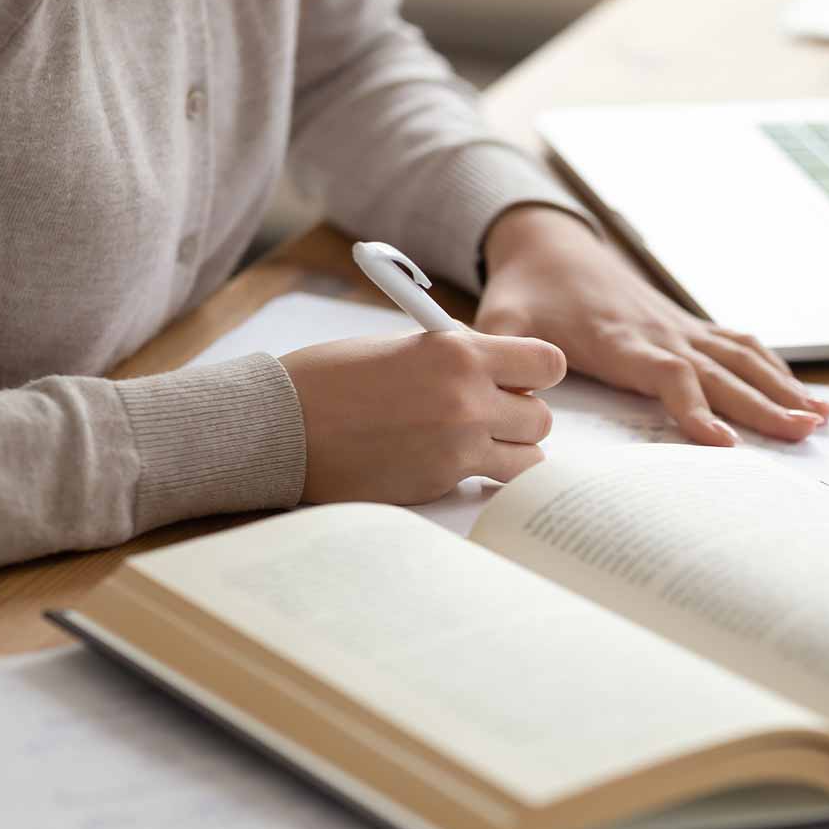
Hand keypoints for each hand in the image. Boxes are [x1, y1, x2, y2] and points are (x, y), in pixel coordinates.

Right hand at [279, 331, 564, 504]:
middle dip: (522, 416)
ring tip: (478, 444)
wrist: (281, 425)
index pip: (547, 363)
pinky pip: (492, 482)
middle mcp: (468, 398)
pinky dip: (485, 477)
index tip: (519, 378)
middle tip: (492, 415)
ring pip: (531, 457)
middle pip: (543, 416)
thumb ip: (454, 355)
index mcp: (458, 351)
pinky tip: (457, 466)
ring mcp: (458, 446)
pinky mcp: (440, 483)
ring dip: (512, 451)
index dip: (537, 373)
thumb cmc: (330, 379)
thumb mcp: (401, 346)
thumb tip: (494, 368)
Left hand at [476, 205, 828, 445]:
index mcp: (618, 339)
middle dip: (763, 404)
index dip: (694, 406)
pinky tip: (803, 394)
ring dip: (782, 387)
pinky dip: (775, 369)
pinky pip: (739, 345)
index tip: (721, 442)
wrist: (548, 244)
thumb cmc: (526, 292)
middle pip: (720, 371)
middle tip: (802, 433)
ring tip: (819, 419)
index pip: (666, 373)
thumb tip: (512, 401)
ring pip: (741, 357)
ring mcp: (678, 326)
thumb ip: (504, 358)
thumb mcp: (499, 323)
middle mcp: (659, 332)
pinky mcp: (686, 325)